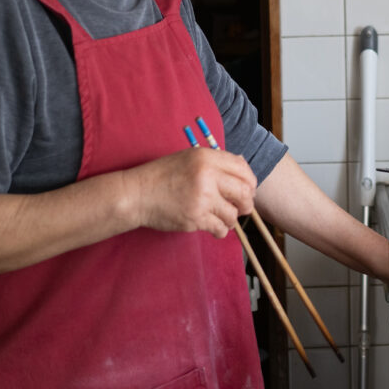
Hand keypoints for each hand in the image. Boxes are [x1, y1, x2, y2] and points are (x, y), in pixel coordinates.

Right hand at [121, 146, 256, 237]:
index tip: (247, 190)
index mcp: (207, 158)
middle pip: (244, 192)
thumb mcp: (190, 158)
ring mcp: (202, 198)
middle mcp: (207, 176)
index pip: (243, 169)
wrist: (138, 194)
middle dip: (246, 203)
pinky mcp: (196, 218)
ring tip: (222, 218)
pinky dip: (221, 230)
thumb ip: (216, 162)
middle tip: (241, 208)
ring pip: (233, 214)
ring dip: (231, 219)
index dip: (250, 181)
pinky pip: (220, 228)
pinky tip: (214, 227)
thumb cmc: (163, 176)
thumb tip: (243, 168)